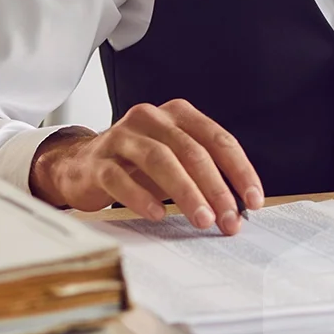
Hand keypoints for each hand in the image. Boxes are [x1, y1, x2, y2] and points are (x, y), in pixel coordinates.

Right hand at [29, 99, 263, 233]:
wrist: (80, 165)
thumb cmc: (137, 164)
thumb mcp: (175, 160)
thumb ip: (204, 175)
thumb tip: (238, 209)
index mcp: (177, 114)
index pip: (217, 139)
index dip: (239, 170)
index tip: (253, 201)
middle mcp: (151, 118)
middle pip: (192, 151)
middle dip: (216, 188)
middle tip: (229, 219)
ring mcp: (122, 137)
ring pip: (160, 160)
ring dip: (186, 193)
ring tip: (203, 219)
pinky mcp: (97, 161)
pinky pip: (121, 178)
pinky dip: (142, 198)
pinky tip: (157, 216)